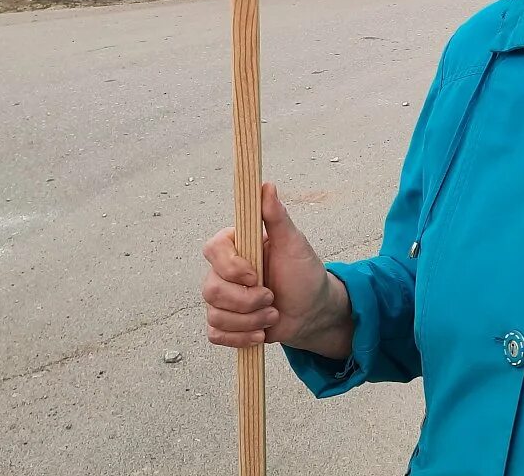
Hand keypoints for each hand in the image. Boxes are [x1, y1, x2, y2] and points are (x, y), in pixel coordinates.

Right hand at [202, 183, 352, 357]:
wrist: (312, 311)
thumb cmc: (304, 273)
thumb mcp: (294, 243)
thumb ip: (277, 216)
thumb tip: (266, 185)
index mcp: (238, 246)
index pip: (212, 249)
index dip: (230, 267)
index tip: (255, 275)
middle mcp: (225, 271)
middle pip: (211, 288)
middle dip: (246, 302)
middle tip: (272, 299)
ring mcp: (223, 298)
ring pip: (215, 314)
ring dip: (249, 321)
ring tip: (273, 314)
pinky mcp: (226, 323)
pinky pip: (216, 334)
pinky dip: (240, 338)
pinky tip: (260, 334)